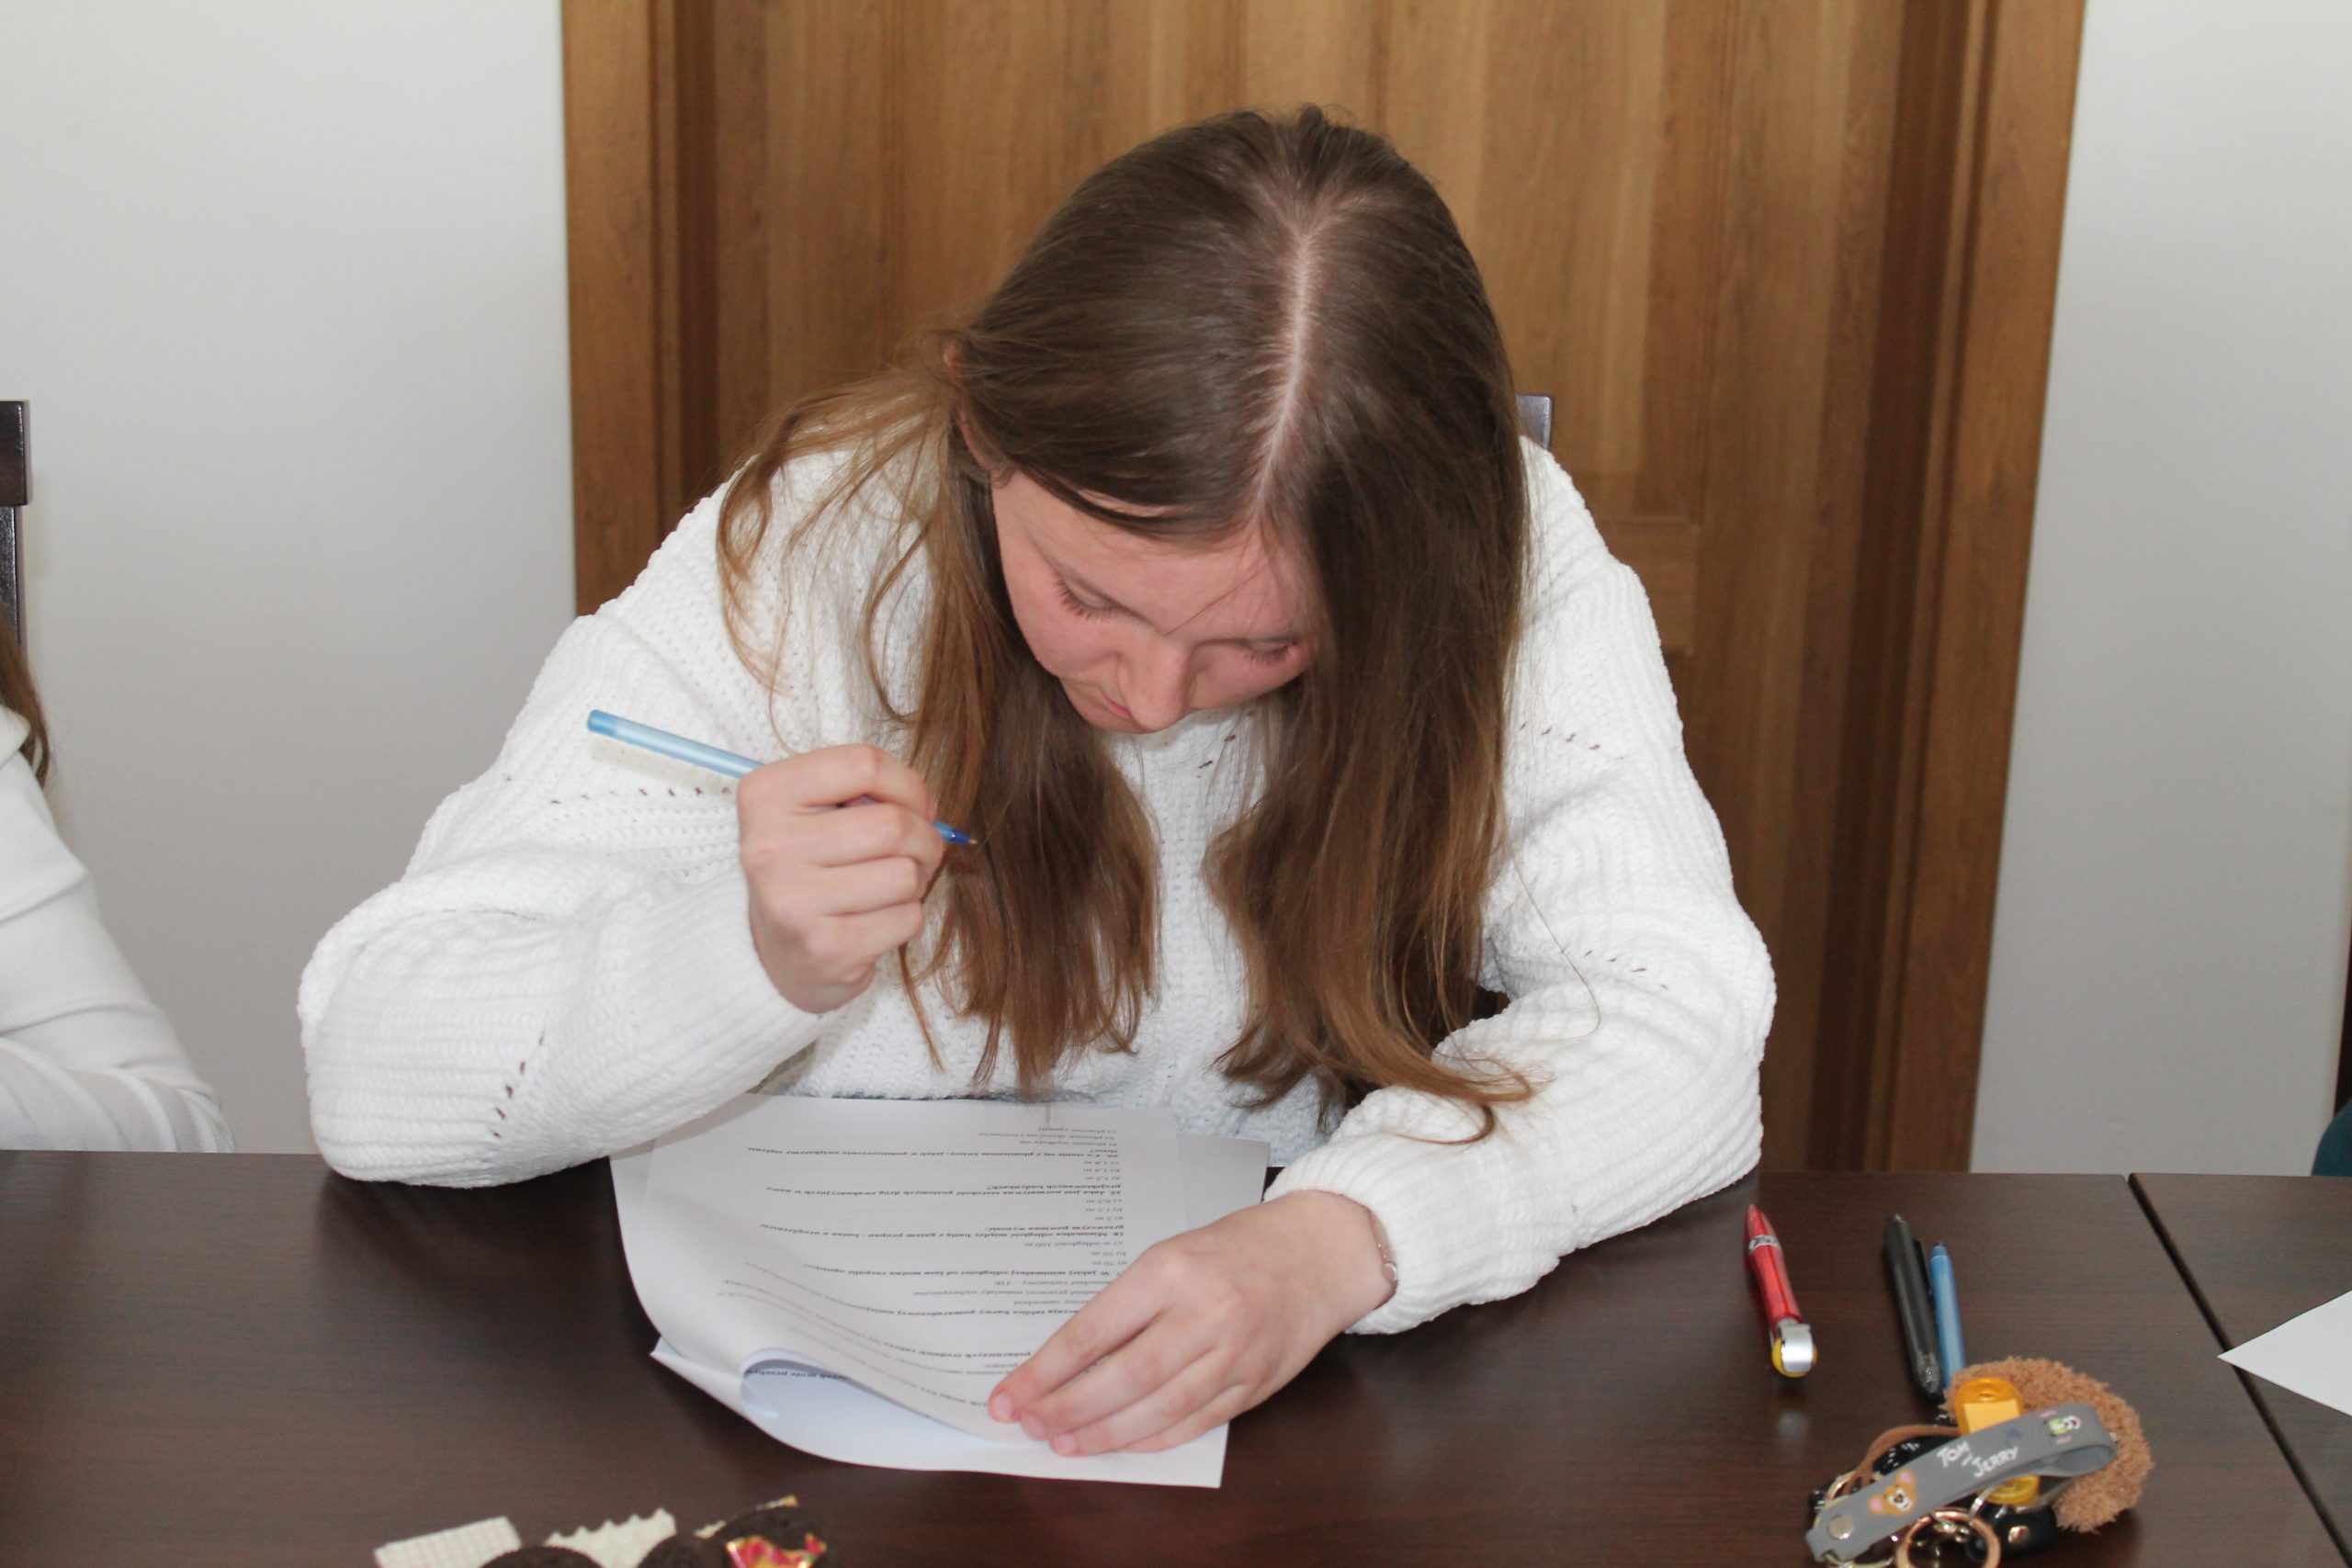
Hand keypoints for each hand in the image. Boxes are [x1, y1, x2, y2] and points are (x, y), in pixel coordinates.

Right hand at [738, 744, 946, 1013]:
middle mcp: (771, 848)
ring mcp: (794, 902)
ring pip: (906, 874)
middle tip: (917, 849)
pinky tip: (876, 918)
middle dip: (924, 837)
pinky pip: (907, 917)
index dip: (908, 783)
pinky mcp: (826, 949)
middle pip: (893, 824)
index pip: (864, 764)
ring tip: (889, 884)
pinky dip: (906, 916)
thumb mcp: (816, 809)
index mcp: (765, 795)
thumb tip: (927, 806)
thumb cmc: (811, 865)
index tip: (915, 805)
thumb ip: (866, 790)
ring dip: (915, 879)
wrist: (777, 951)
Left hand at [987, 1191, 1395, 1455]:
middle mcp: (1204, 1312)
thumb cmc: (1239, 1246)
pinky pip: (1195, 1422)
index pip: (1094, 1330)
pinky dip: (1152, 1437)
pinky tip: (1121, 1443)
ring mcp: (1234, 1353)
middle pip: (1122, 1377)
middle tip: (1032, 1424)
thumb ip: (1131, 1301)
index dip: (1046, 1370)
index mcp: (1172, 1269)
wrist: (1322, 1250)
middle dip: (1067, 1409)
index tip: (1010, 1394)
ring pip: (1157, 1409)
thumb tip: (1071, 1358)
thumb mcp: (1175, 1252)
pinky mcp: (1255, 1383)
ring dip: (1104, 1433)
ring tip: (1065, 1443)